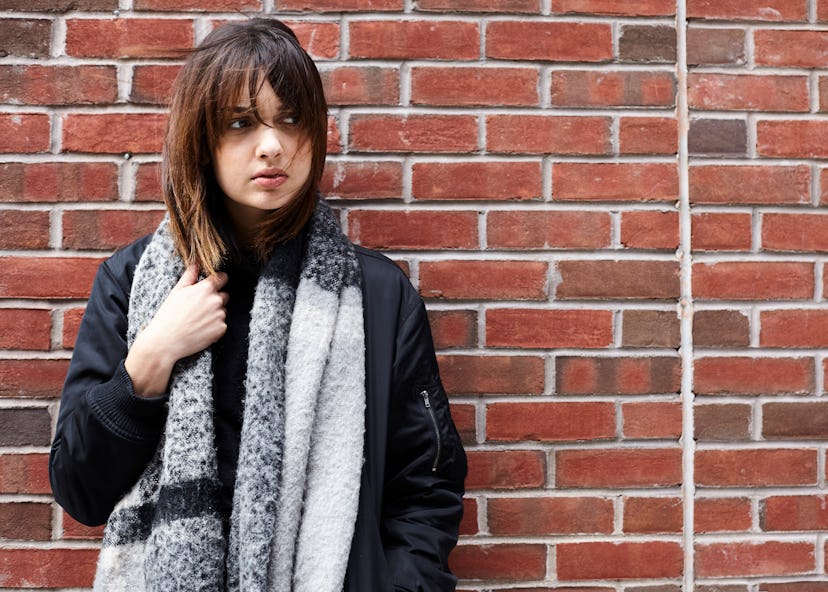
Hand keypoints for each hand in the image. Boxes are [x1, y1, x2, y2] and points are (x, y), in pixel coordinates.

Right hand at [125, 263, 228, 396]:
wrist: (165, 342)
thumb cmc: (168, 315)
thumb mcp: (177, 291)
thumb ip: (190, 275)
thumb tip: (196, 262)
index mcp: (206, 288)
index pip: (222, 278)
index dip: (218, 280)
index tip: (214, 284)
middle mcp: (216, 300)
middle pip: (224, 295)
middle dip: (215, 299)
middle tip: (199, 307)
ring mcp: (220, 316)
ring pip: (222, 311)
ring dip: (214, 313)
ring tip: (197, 320)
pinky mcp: (221, 330)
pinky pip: (222, 325)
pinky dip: (214, 327)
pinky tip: (200, 329)